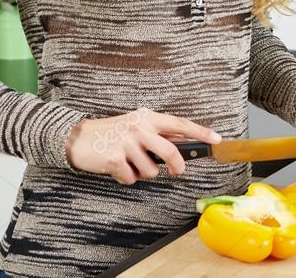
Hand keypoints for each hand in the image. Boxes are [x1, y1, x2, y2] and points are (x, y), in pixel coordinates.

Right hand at [65, 107, 221, 184]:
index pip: (179, 124)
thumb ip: (158, 133)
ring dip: (143, 173)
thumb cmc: (112, 134)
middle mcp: (139, 127)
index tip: (217, 138)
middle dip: (177, 167)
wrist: (78, 138)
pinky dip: (126, 178)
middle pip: (170, 152)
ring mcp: (126, 142)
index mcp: (147, 118)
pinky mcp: (115, 158)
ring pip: (151, 170)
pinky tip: (117, 169)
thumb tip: (184, 142)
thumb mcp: (136, 126)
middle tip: (176, 171)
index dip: (200, 132)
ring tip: (130, 163)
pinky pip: (132, 179)